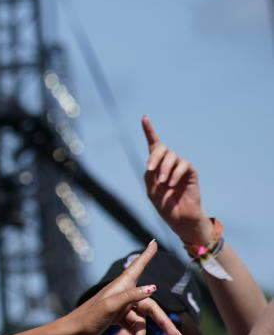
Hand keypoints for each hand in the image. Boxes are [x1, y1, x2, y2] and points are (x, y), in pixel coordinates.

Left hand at [70, 240, 182, 334]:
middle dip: (163, 323)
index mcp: (121, 286)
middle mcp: (123, 294)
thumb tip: (153, 288)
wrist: (71, 333)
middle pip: (150, 307)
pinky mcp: (118, 318)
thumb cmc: (88, 317)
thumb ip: (131, 296)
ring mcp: (121, 307)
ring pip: (142, 321)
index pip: (137, 266)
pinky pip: (134, 327)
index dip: (147, 255)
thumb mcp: (110, 306)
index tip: (154, 241)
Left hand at [142, 117, 208, 241]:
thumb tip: (153, 163)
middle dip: (154, 156)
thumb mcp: (151, 190)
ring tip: (164, 183)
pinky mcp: (191, 171)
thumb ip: (149, 175)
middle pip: (161, 148)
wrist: (179, 217)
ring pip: (172, 156)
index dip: (149, 131)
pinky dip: (176, 174)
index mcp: (156, 166)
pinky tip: (172, 184)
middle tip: (150, 169)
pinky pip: (183, 165)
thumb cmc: (164, 204)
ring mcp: (180, 166)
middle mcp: (168, 163)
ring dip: (165, 169)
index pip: (153, 145)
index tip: (144, 118)